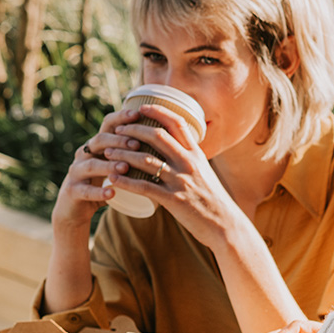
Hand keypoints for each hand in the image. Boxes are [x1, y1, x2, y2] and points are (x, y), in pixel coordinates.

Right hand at [51, 107, 143, 231]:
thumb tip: (162, 139)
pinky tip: (112, 193)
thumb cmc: (100, 183)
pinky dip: (99, 192)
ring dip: (109, 165)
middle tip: (137, 145)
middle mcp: (84, 154)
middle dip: (118, 141)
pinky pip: (85, 191)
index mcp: (96, 145)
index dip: (121, 118)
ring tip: (125, 168)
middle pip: (99, 141)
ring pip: (91, 165)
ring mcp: (75, 172)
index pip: (107, 125)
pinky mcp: (72, 191)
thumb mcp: (113, 165)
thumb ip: (130, 153)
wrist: (74, 209)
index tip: (138, 115)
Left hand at [104, 103, 239, 249]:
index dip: (158, 112)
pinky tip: (112, 179)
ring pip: (146, 160)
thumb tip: (175, 148)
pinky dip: (125, 181)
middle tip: (118, 130)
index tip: (141, 107)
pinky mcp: (173, 200)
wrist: (226, 225)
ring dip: (123, 154)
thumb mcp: (204, 172)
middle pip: (157, 136)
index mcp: (196, 154)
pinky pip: (144, 187)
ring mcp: (181, 181)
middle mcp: (189, 163)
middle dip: (134, 130)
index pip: (177, 123)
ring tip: (108, 152)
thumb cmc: (213, 199)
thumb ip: (189, 159)